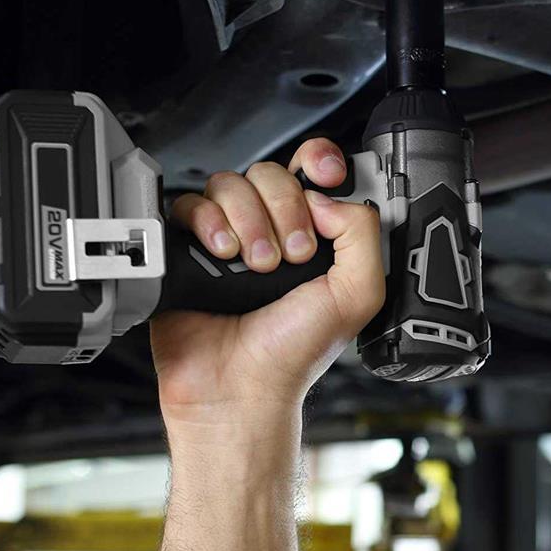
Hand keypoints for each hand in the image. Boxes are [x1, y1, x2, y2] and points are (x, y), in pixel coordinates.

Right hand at [150, 138, 384, 441]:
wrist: (239, 388)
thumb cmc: (292, 355)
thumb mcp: (357, 295)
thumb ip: (363, 234)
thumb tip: (328, 194)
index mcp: (313, 238)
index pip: (313, 172)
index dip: (318, 162)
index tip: (327, 175)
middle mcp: (269, 232)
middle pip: (269, 173)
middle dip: (283, 209)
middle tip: (289, 257)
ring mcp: (228, 239)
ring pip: (229, 184)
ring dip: (247, 221)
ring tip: (255, 267)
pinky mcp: (187, 249)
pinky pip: (189, 205)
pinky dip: (207, 223)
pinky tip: (221, 255)